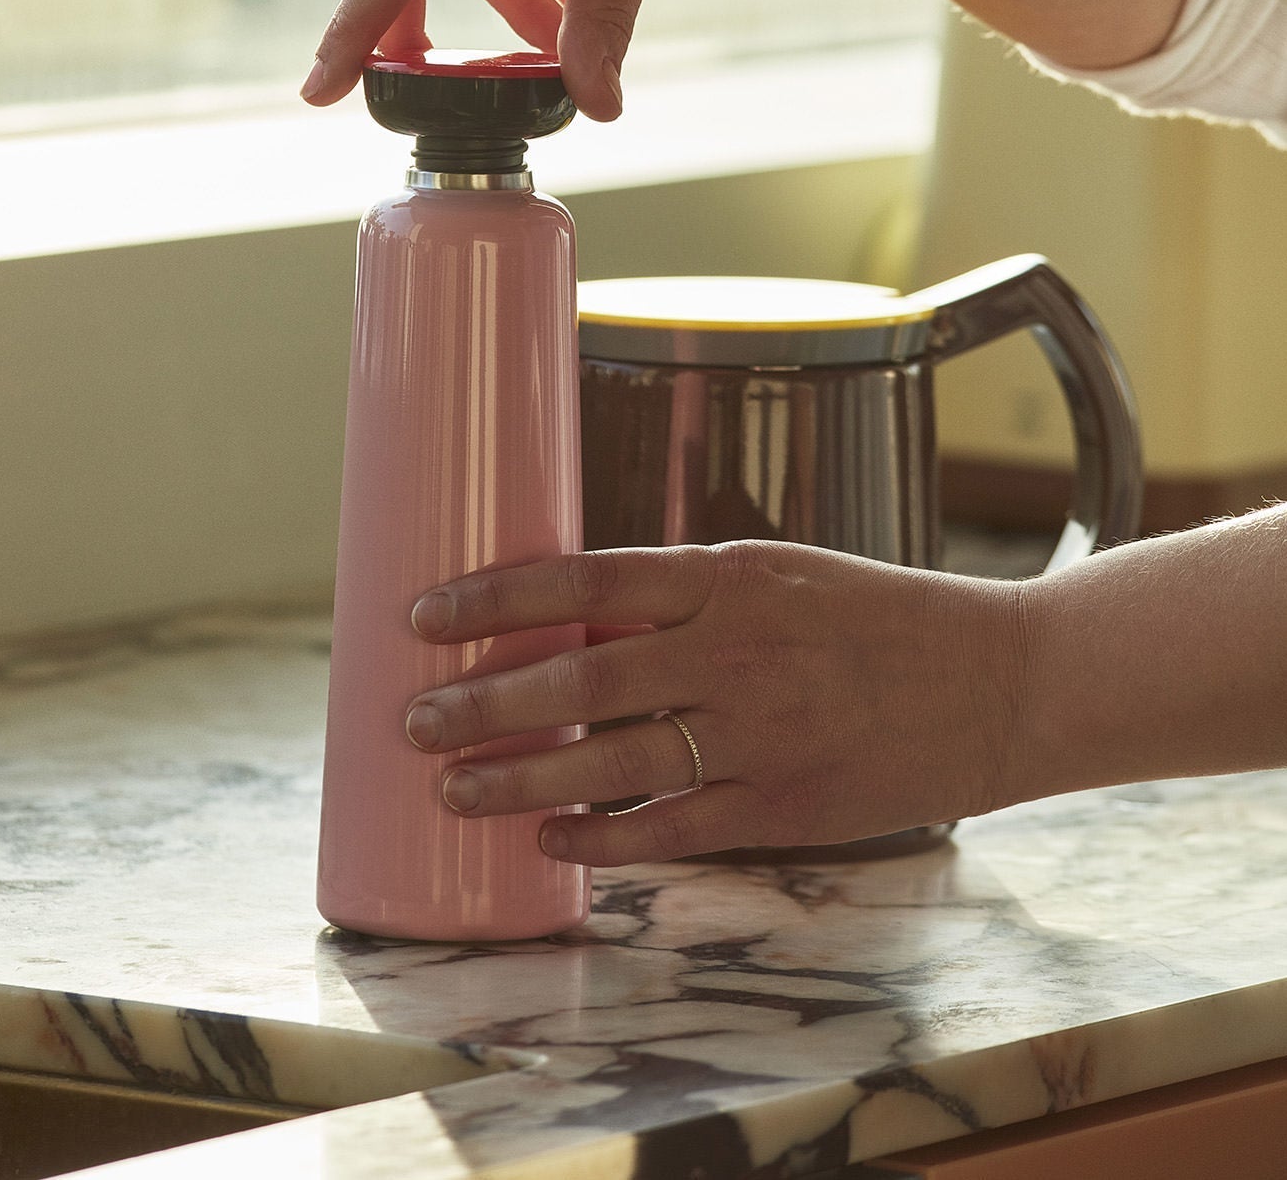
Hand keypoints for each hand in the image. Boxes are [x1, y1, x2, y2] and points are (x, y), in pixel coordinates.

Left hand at [404, 542, 1031, 863]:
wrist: (999, 680)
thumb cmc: (879, 618)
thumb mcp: (779, 572)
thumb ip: (685, 596)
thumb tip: (573, 619)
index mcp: (729, 576)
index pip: (583, 579)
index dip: (494, 598)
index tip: (425, 615)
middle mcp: (735, 651)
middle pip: (579, 678)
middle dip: (483, 701)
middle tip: (415, 719)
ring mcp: (760, 735)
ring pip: (609, 762)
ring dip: (519, 778)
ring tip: (452, 786)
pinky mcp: (786, 807)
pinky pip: (671, 829)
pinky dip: (602, 839)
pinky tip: (552, 842)